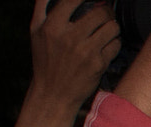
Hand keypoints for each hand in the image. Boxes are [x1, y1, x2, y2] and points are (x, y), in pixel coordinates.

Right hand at [27, 0, 119, 122]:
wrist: (54, 93)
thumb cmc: (45, 61)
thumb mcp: (35, 31)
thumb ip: (42, 7)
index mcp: (52, 26)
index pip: (73, 0)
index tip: (93, 0)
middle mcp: (70, 37)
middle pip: (100, 13)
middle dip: (106, 11)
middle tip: (106, 13)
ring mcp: (86, 51)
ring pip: (112, 27)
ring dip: (113, 26)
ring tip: (109, 28)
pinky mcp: (98, 64)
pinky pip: (115, 45)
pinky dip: (115, 42)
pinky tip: (109, 44)